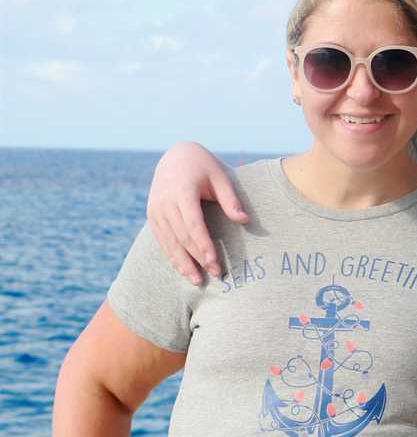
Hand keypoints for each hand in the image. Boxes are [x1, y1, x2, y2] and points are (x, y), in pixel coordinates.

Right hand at [146, 142, 246, 284]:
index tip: (214, 262)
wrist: (175, 155)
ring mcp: (155, 210)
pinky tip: (183, 270)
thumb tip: (245, 220)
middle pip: (181, 236)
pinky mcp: (152, 215)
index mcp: (182, 191)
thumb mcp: (220, 176)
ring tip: (198, 281)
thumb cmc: (204, 166)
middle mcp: (164, 202)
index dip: (203, 245)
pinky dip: (172, 256)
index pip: (193, 224)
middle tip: (215, 275)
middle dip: (197, 258)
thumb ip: (230, 199)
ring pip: (169, 242)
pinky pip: (162, 240)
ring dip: (183, 263)